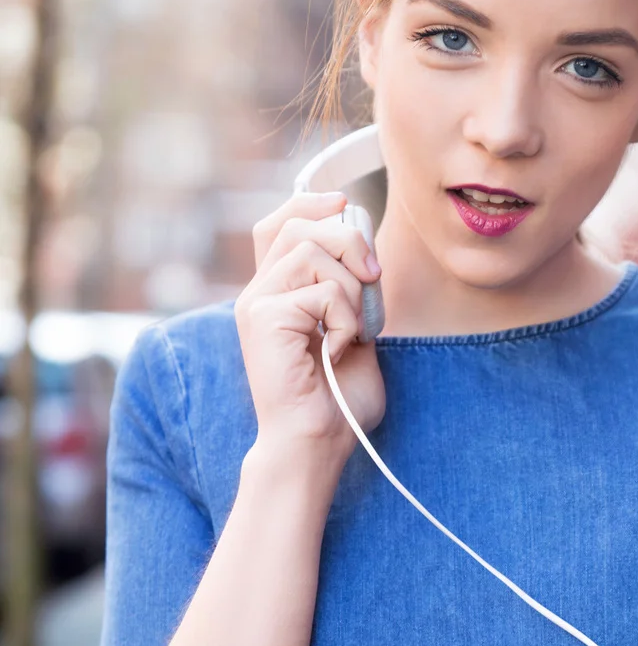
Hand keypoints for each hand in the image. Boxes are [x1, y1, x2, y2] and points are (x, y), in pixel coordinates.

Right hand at [235, 191, 386, 462]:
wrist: (317, 443)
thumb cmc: (336, 400)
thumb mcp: (355, 331)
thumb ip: (355, 290)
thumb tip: (365, 244)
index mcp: (275, 294)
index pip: (279, 224)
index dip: (310, 203)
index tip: (345, 204)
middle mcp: (258, 294)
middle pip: (300, 225)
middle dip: (349, 242)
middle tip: (373, 278)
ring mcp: (256, 304)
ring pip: (314, 250)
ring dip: (353, 290)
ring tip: (352, 331)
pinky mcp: (263, 318)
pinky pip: (324, 290)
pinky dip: (347, 319)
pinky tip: (339, 350)